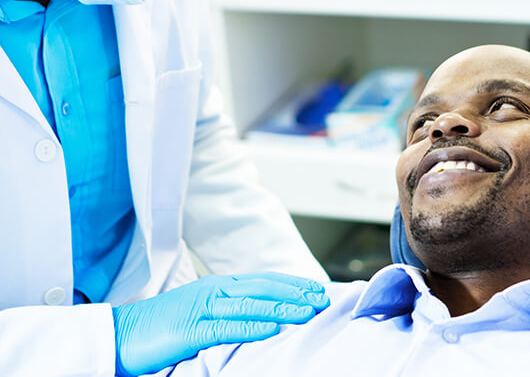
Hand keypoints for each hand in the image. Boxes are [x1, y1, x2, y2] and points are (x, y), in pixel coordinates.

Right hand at [112, 272, 328, 375]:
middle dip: (295, 292)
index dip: (291, 283)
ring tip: (308, 311)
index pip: (263, 280)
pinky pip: (227, 328)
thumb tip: (259, 317)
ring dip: (283, 308)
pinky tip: (273, 330)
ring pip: (251, 305)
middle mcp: (214, 290)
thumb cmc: (163, 326)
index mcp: (217, 285)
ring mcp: (203, 307)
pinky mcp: (191, 329)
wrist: (122, 333)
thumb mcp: (201, 312)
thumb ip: (228, 310)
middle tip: (322, 298)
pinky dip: (253, 328)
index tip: (315, 289)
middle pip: (263, 288)